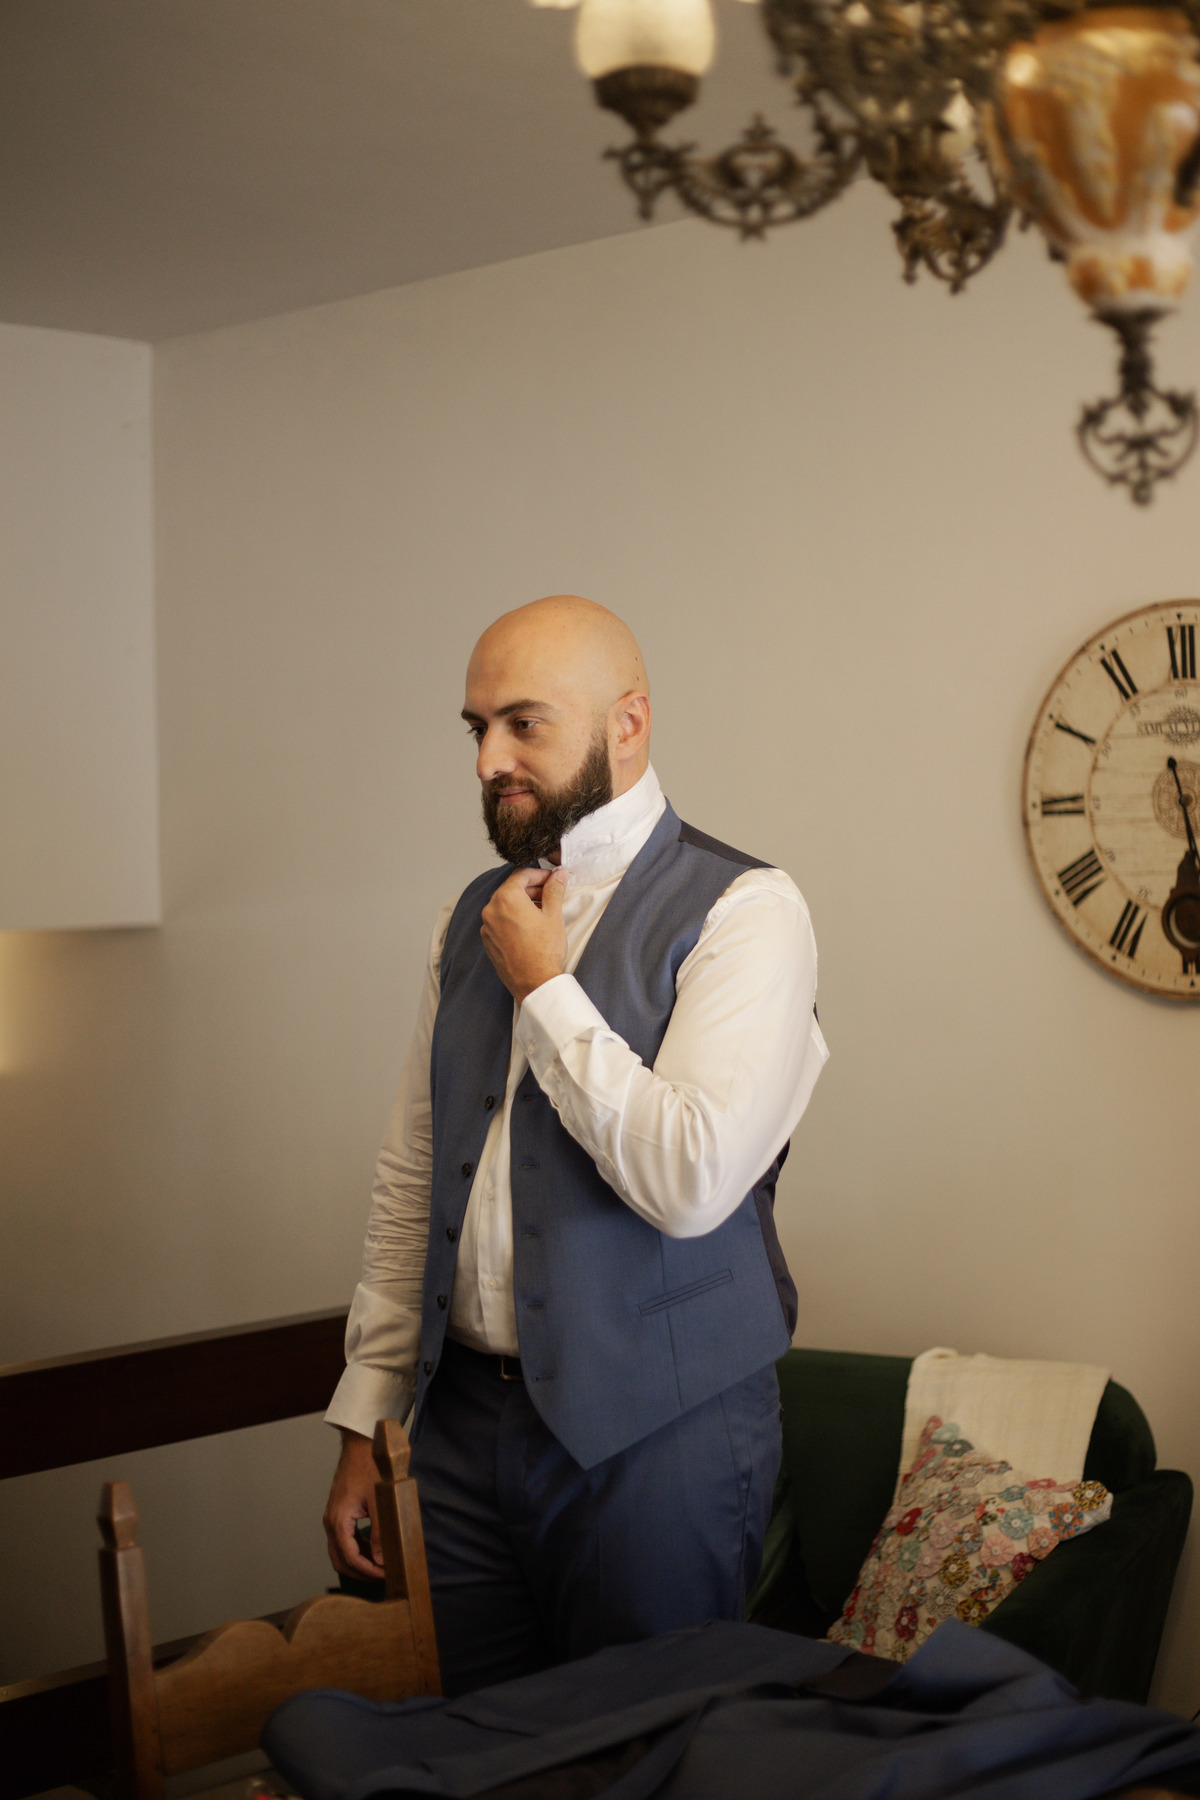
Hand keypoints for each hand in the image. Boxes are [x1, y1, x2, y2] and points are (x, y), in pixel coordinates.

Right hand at [323, 1430, 383, 1580]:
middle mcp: (331, 1521)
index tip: (385, 1575)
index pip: (350, 1558)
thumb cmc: (370, 1467)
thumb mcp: (380, 1502)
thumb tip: (381, 1560)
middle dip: (360, 1572)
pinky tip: (373, 1550)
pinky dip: (357, 1549)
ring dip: (358, 1562)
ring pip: (340, 1551)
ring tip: (380, 1566)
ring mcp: (333, 1517)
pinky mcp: (340, 1513)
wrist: (361, 1444)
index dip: (368, 1571)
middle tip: (382, 1576)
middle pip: (340, 1560)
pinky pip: (344, 1539)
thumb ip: (380, 1533)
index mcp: (338, 1520)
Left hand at [481, 867, 568, 1002]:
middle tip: (550, 893)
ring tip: (542, 911)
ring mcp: (487, 927)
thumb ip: (554, 890)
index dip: (539, 874)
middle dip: (531, 889)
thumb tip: (558, 876)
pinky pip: (500, 921)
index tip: (551, 879)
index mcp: (506, 898)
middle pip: (511, 889)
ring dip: (522, 903)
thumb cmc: (544, 950)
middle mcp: (491, 910)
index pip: (521, 875)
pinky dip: (513, 918)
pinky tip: (529, 926)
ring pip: (504, 906)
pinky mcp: (488, 941)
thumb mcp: (553, 915)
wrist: (534, 981)